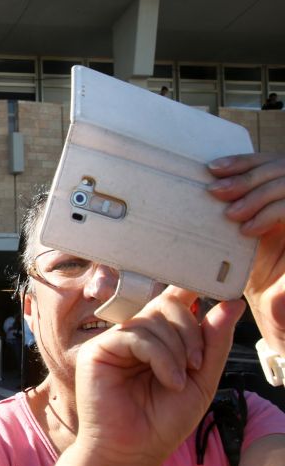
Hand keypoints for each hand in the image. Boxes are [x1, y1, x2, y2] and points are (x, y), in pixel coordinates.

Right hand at [73, 287, 243, 465]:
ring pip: (153, 319)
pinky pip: (136, 336)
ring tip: (179, 382)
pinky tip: (169, 381)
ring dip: (177, 350)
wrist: (132, 451)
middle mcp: (135, 335)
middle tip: (198, 363)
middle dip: (191, 330)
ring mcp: (116, 341)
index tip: (216, 290)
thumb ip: (215, 342)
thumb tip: (232, 304)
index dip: (191, 288)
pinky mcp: (99, 350)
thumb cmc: (162, 423)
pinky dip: (160, 357)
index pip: (174, 300)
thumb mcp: (202, 380)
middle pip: (167, 304)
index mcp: (158, 339)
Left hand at [208, 154, 284, 352]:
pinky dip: (270, 214)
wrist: (277, 303)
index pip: (263, 164)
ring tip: (230, 214)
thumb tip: (190, 194)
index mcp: (275, 194)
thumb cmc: (255, 270)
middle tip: (215, 191)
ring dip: (256, 196)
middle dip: (244, 177)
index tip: (213, 169)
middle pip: (276, 168)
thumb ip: (224, 216)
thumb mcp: (235, 240)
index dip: (241, 162)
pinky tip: (249, 230)